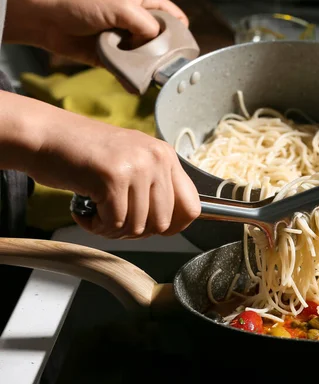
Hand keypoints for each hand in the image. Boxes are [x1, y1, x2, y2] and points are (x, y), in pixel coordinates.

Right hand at [0, 91, 200, 238]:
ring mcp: (136, 167)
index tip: (153, 229)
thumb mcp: (132, 162)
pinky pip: (114, 224)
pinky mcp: (112, 178)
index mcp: (165, 155)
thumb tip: (174, 224)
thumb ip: (155, 188)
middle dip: (136, 231)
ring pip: (138, 227)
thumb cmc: (83, 153)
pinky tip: (84, 210)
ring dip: (112, 229)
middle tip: (112, 219)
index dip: (175, 226)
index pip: (192, 206)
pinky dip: (96, 226)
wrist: (43, 135)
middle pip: (163, 223)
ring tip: (96, 211)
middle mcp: (156, 158)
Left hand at [4, 0, 188, 66]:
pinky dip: (132, 79)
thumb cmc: (80, 2)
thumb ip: (145, 24)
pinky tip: (136, 85)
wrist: (44, 17)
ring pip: (147, 58)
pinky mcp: (113, 57)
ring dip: (148, 68)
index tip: (182, 49)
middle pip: (163, 41)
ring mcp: (126, 40)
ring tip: (149, 75)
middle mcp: (137, 22)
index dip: (180, 32)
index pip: (174, 18)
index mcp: (144, 3)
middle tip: (165, 66)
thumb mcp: (120, 7)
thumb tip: (158, 45)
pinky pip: (129, 71)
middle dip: (165, 54)